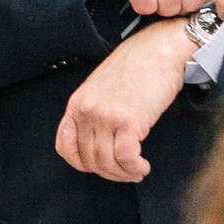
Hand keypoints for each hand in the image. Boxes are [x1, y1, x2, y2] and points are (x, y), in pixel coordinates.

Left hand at [55, 20, 190, 180]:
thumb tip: (98, 144)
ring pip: (107, 163)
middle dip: (109, 173)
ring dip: (124, 174)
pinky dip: (135, 168)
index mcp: (77, 103)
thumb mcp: (101, 88)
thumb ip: (94, 112)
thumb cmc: (136, 66)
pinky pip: (126, 158)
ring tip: (136, 170)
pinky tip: (142, 166)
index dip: (81, 164)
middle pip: (89, 160)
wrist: (159, 50)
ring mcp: (106, 116)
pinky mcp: (128, 121)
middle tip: (125, 172)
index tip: (98, 167)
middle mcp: (87, 111)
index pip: (64, 146)